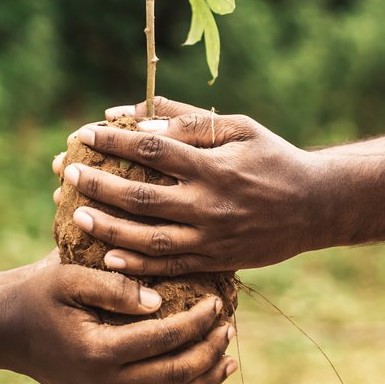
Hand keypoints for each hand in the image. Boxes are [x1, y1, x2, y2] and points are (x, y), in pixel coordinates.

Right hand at [5, 260, 235, 383]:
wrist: (2, 331)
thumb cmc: (38, 295)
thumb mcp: (70, 277)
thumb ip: (115, 287)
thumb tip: (161, 302)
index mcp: (97, 352)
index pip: (164, 339)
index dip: (197, 322)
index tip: (218, 302)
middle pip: (173, 377)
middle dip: (208, 353)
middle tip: (230, 328)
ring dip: (203, 383)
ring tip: (228, 360)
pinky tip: (201, 381)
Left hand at [53, 98, 321, 275]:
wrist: (316, 206)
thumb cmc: (273, 157)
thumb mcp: (239, 128)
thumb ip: (189, 122)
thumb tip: (138, 116)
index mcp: (213, 166)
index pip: (153, 151)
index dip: (115, 142)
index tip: (85, 133)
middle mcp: (210, 203)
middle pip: (142, 198)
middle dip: (100, 185)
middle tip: (69, 173)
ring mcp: (212, 237)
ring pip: (149, 239)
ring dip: (109, 228)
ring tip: (76, 215)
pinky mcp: (216, 260)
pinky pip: (170, 267)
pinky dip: (138, 266)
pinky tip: (109, 257)